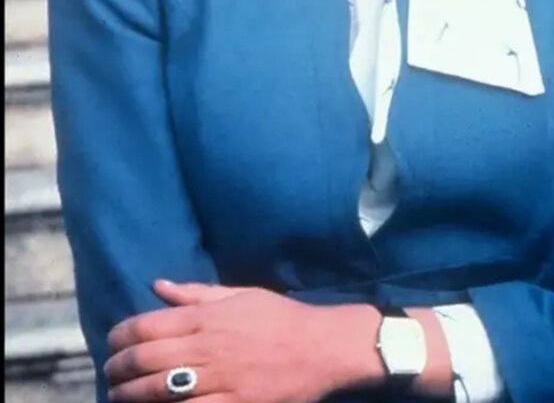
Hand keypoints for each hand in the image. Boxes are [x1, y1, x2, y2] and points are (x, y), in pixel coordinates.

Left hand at [104, 280, 383, 401]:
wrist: (320, 347)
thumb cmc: (279, 317)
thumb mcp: (239, 294)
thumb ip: (195, 293)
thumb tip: (158, 285)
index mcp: (207, 317)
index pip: (148, 325)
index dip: (121, 335)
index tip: (111, 341)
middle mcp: (207, 347)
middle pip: (146, 359)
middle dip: (118, 368)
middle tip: (109, 372)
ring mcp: (218, 380)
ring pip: (158, 391)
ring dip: (130, 395)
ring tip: (119, 396)